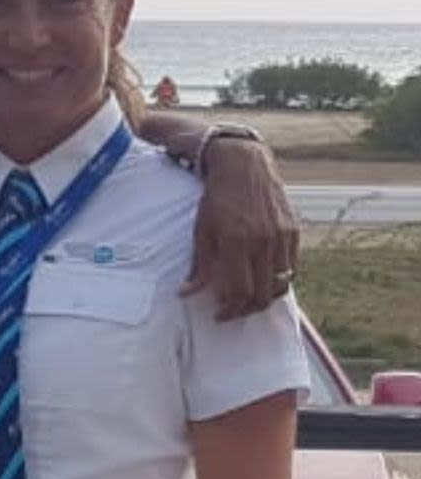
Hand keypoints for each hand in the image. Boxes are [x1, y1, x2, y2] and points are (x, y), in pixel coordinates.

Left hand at [184, 140, 299, 320]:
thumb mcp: (202, 230)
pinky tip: (264, 280)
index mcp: (236, 241)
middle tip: (234, 311)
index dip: (230, 310)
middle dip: (247, 310)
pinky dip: (279, 280)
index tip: (220, 314)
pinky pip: (292, 267)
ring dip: (265, 298)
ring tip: (250, 298)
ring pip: (280, 284)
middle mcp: (262, 240)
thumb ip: (199, 265)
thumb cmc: (218, 198)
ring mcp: (281, 235)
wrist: (244, 164)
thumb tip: (186, 294)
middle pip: (262, 294)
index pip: (240, 292)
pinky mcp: (293, 230)